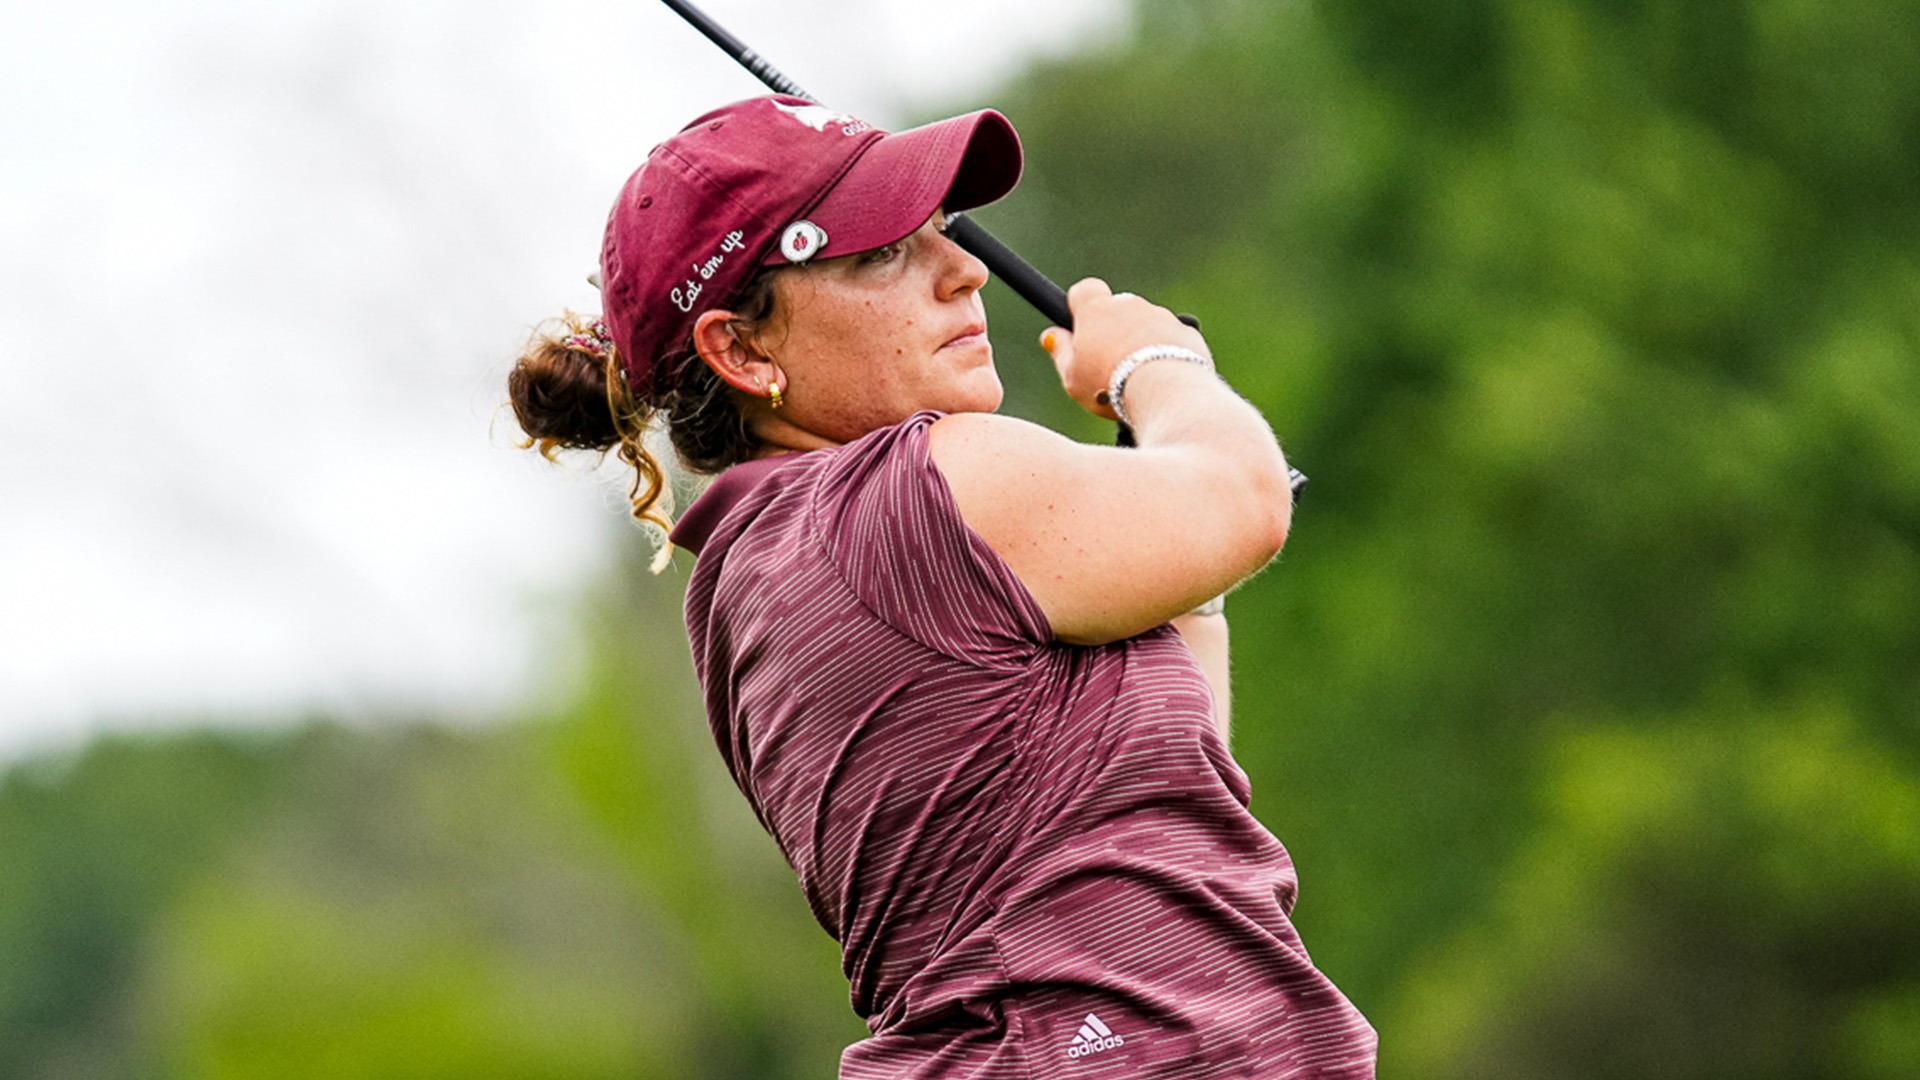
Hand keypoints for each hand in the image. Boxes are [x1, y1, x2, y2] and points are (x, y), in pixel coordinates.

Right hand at [1040, 278, 1210, 418]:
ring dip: (1140, 343)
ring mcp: (1161, 316)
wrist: (1165, 391)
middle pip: (1117, 309)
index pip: (1084, 290)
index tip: (1080, 327)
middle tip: (1109, 363)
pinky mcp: (1186, 332)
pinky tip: (1162, 378)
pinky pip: (1172, 339)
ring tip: (1138, 377)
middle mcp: (1130, 305)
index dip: (1080, 306)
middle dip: (1114, 330)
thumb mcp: (1072, 375)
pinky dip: (1166, 353)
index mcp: (1096, 310)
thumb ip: (1060, 352)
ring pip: (1146, 324)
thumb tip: (1050, 337)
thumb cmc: (1110, 385)